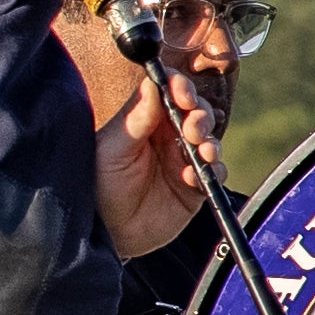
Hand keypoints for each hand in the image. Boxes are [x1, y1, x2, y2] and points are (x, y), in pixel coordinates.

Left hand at [74, 12, 218, 254]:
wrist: (106, 232)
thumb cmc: (99, 185)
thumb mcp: (112, 149)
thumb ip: (136, 118)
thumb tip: (153, 82)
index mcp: (146, 119)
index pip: (169, 91)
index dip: (180, 86)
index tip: (182, 93)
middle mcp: (168, 136)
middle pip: (197, 112)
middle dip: (200, 115)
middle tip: (192, 129)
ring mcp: (183, 160)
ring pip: (210, 140)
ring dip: (210, 141)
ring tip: (201, 151)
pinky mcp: (195, 187)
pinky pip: (215, 173)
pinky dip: (213, 171)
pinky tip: (195, 177)